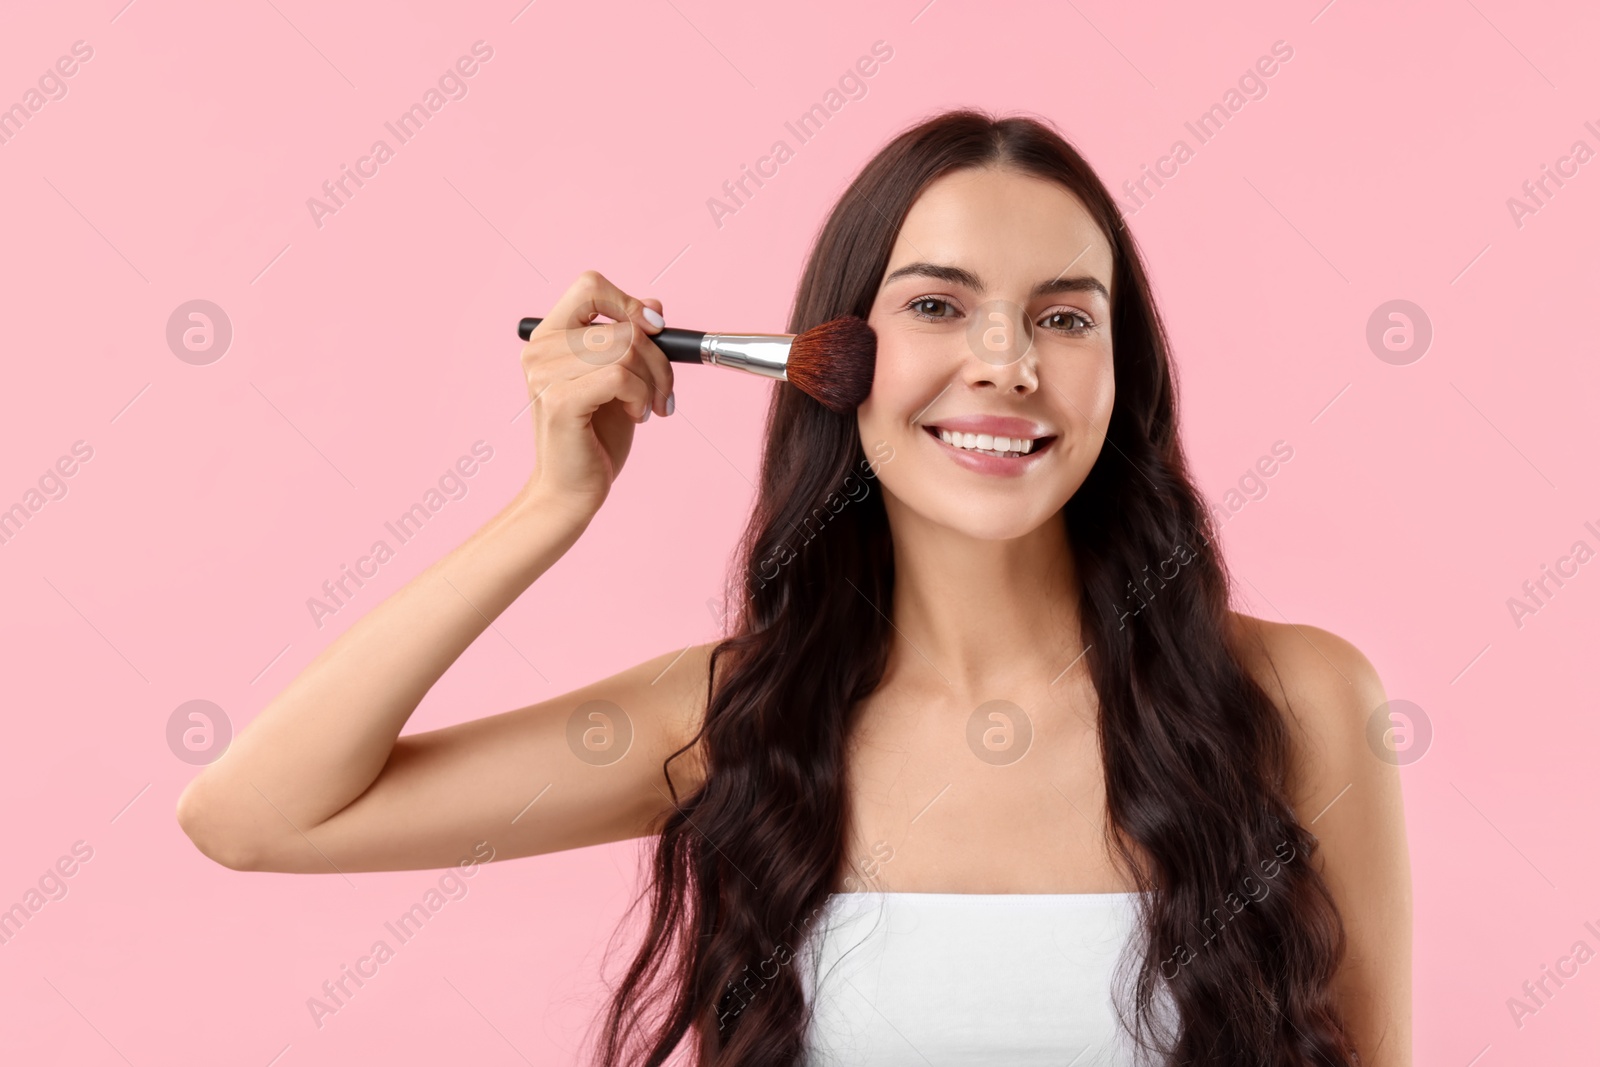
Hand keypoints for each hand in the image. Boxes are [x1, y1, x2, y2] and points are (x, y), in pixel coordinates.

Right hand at [518, 270, 672, 518]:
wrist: (572, 489)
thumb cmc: (595, 436)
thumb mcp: (619, 379)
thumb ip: (629, 341)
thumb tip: (654, 304)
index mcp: (549, 337)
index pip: (589, 286)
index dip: (627, 302)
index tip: (655, 329)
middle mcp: (540, 349)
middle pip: (623, 325)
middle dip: (659, 359)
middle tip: (663, 392)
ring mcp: (545, 373)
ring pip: (626, 349)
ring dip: (654, 381)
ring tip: (651, 407)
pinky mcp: (558, 399)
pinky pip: (620, 376)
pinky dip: (641, 396)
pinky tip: (638, 416)